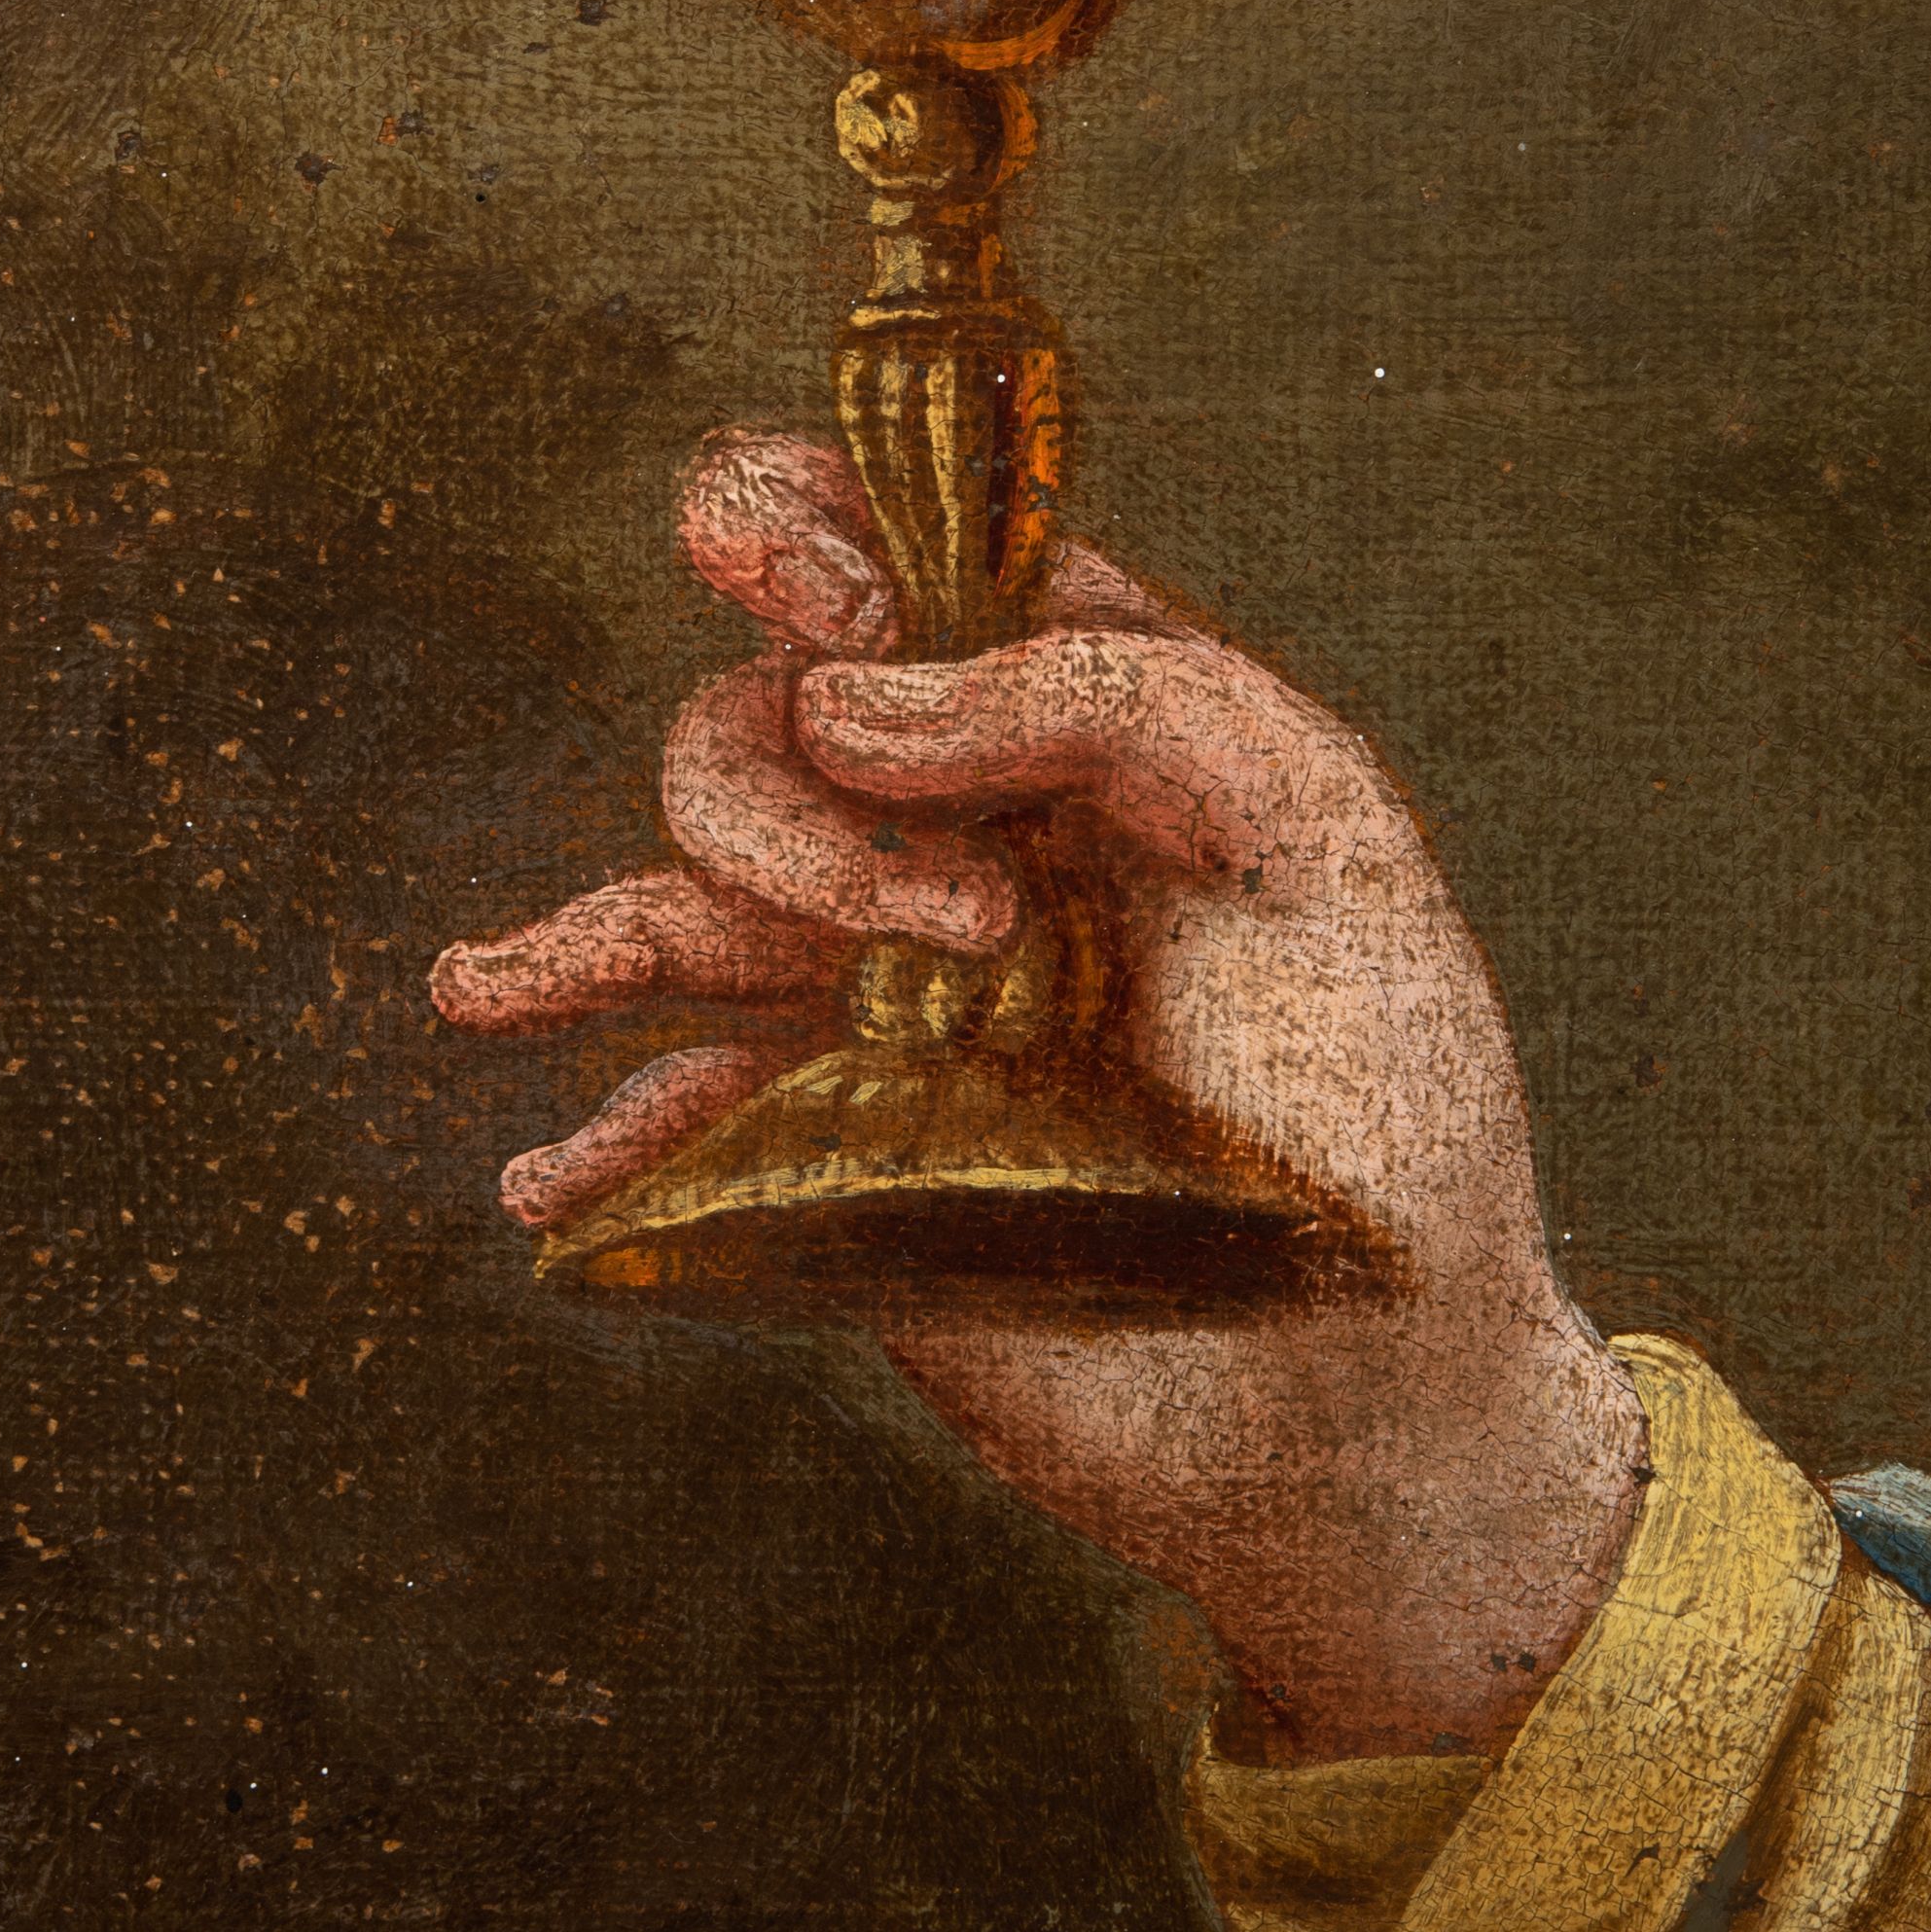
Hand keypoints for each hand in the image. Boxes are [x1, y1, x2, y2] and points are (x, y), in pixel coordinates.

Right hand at [434, 433, 1645, 1760]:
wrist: (1364, 1405)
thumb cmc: (1382, 1096)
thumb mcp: (1316, 838)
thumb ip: (1116, 698)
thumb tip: (841, 696)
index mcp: (1084, 730)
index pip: (906, 566)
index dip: (806, 526)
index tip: (773, 557)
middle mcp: (963, 838)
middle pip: (762, 725)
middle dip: (792, 797)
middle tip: (965, 924)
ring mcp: (881, 997)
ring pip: (684, 891)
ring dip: (627, 920)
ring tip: (774, 1003)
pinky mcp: (832, 1154)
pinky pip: (668, 1112)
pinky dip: (593, 1127)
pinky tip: (547, 1170)